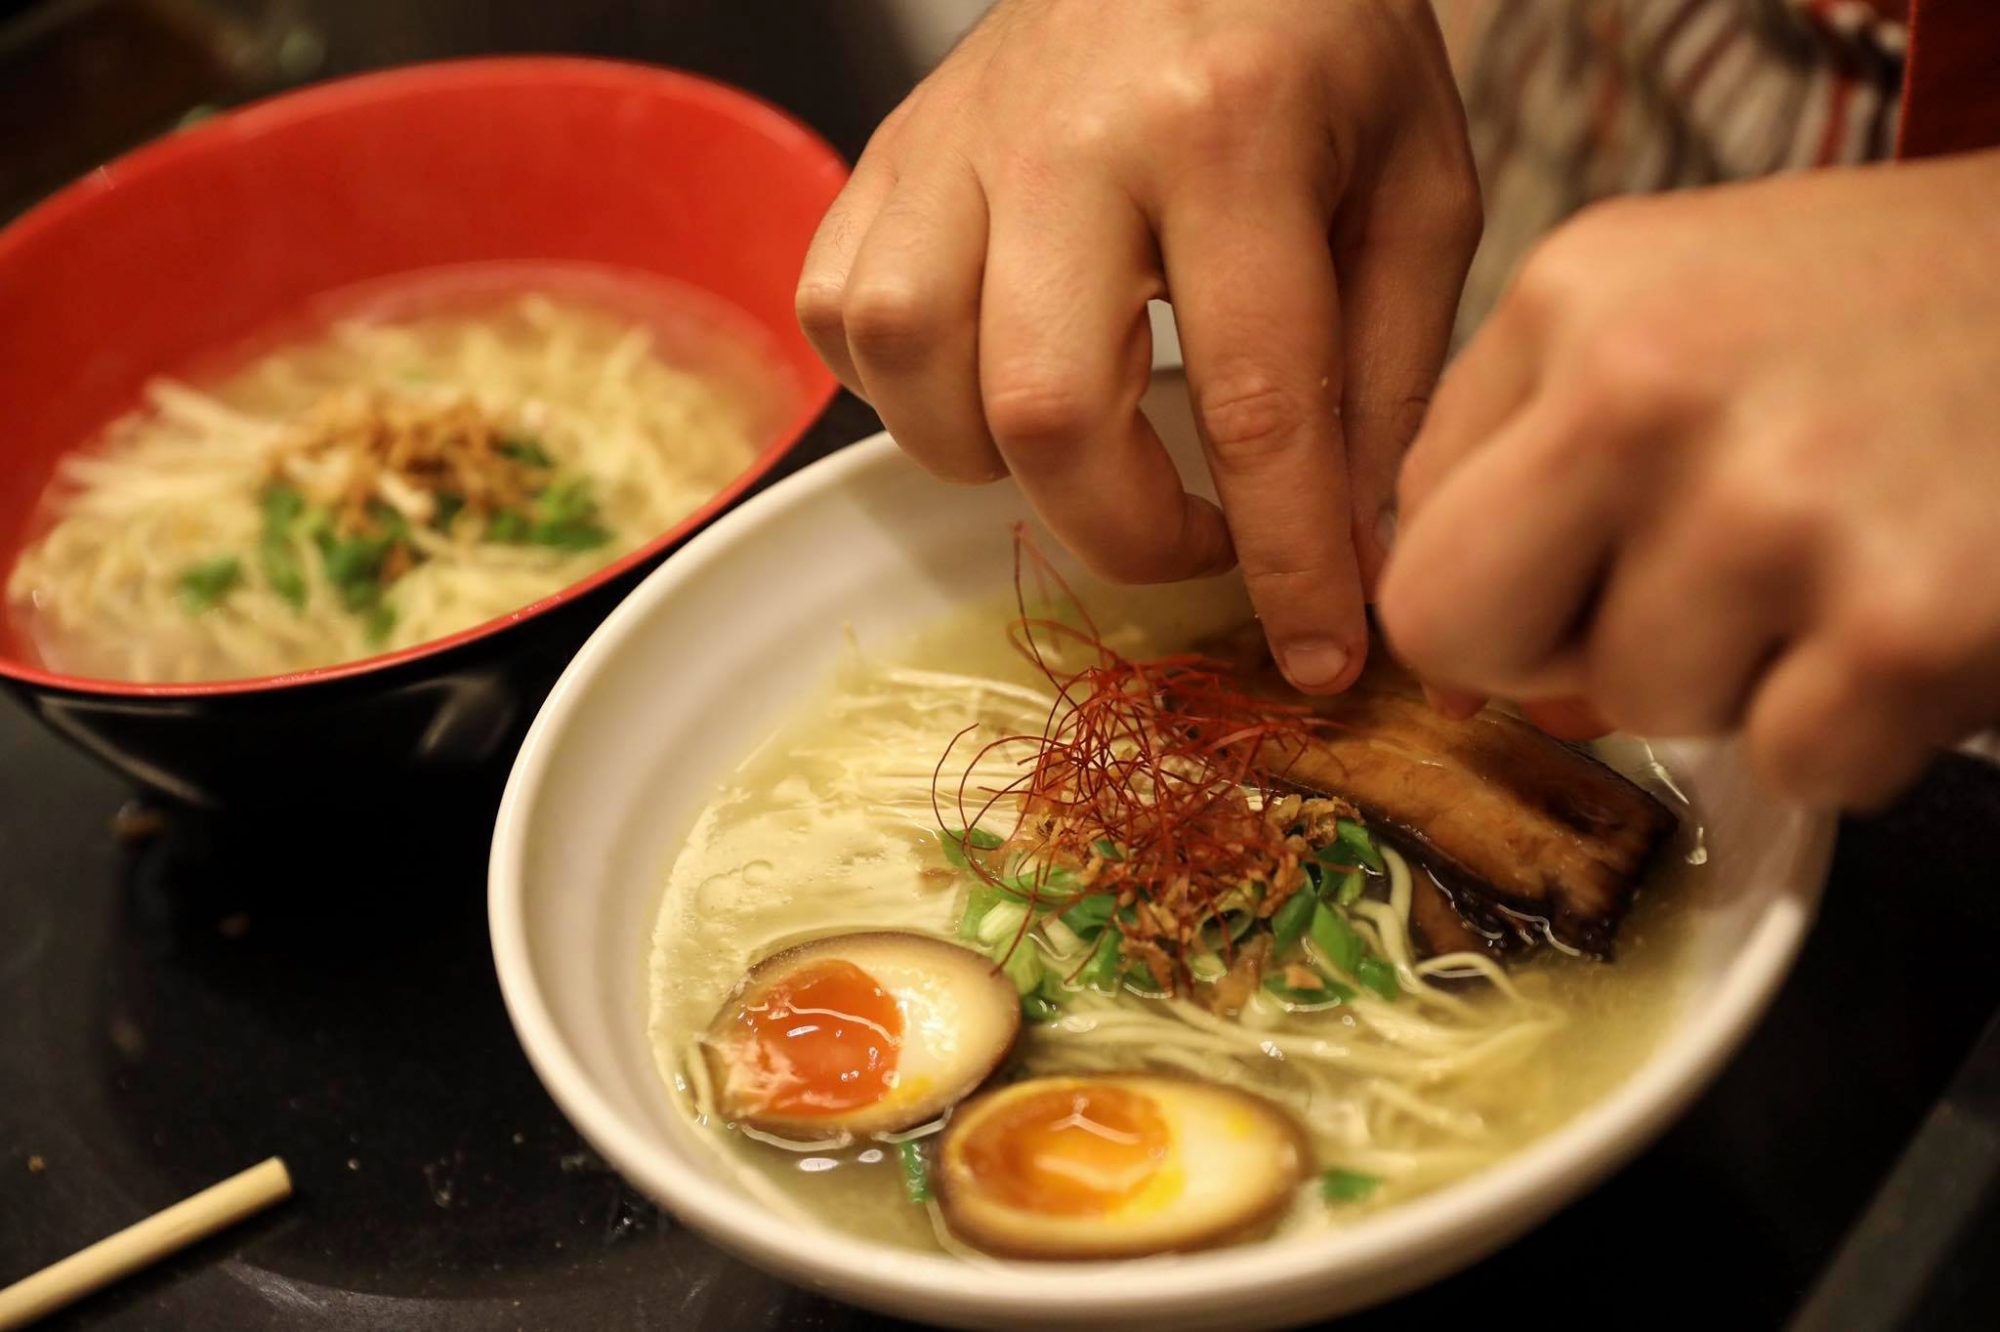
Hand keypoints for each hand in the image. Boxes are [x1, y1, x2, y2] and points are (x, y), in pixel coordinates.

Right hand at [797, 0, 1478, 692]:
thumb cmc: (1321, 45)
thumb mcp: (1416, 189)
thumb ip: (1389, 371)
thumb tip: (1352, 552)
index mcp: (1233, 135)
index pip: (1256, 401)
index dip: (1286, 562)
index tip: (1319, 654)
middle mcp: (1071, 139)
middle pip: (1042, 407)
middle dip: (1123, 532)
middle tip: (1192, 541)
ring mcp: (954, 141)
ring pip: (908, 363)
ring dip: (992, 456)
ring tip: (1077, 441)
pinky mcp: (887, 154)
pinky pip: (837, 316)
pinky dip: (902, 388)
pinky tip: (985, 371)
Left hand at [1380, 151, 1999, 806]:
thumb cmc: (1888, 317)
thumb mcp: (1674, 310)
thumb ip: (1527, 456)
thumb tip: (1452, 670)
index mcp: (1575, 296)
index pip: (1419, 536)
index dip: (1501, 586)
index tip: (1583, 575)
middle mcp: (1649, 386)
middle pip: (1465, 631)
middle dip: (1560, 648)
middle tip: (1689, 589)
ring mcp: (1777, 506)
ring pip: (1641, 706)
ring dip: (1739, 670)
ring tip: (1841, 554)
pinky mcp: (1905, 624)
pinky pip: (1797, 762)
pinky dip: (1858, 722)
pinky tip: (1913, 604)